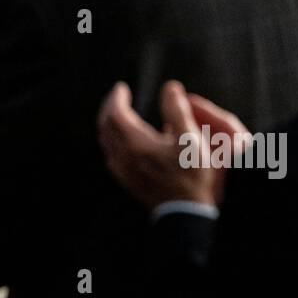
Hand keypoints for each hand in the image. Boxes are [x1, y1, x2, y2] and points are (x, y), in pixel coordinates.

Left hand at [97, 81, 242, 210]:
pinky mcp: (126, 180)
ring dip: (107, 123)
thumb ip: (178, 110)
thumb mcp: (191, 139)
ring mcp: (122, 170)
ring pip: (105, 141)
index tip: (122, 87)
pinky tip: (120, 139)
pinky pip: (110, 155)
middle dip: (109, 107)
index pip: (116, 114)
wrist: (185, 210)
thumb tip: (169, 87)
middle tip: (117, 96)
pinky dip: (110, 139)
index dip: (116, 98)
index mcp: (137, 144)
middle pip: (105, 126)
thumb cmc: (192, 174)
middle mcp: (124, 157)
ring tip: (116, 112)